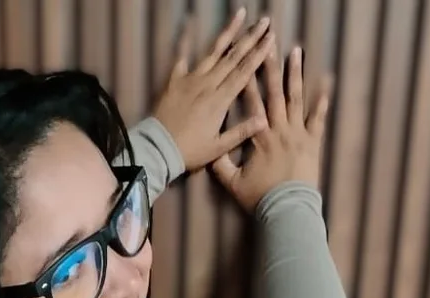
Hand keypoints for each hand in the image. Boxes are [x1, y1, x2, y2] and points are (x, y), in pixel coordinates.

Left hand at [151, 9, 272, 173]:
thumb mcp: (218, 147)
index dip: (259, 54)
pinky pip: (181, 56)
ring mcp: (191, 79)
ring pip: (213, 52)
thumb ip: (241, 132)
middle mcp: (208, 84)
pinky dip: (185, 39)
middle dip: (251, 37)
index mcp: (220, 100)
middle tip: (265, 21)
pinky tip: (189, 21)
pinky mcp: (175, 80)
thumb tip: (264, 120)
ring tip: (241, 14)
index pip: (244, 72)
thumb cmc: (190, 151)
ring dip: (228, 32)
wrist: (158, 149)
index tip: (271, 38)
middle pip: (233, 57)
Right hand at [213, 44, 331, 211]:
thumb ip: (221, 167)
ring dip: (295, 74)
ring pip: (296, 98)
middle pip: (274, 93)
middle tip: (269, 46)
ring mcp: (298, 134)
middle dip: (270, 68)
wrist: (288, 209)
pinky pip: (318, 119)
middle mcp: (279, 130)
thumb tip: (210, 152)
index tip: (244, 64)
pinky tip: (325, 85)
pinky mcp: (312, 143)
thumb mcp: (234, 184)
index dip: (247, 83)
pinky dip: (321, 103)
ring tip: (296, 52)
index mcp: (259, 137)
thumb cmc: (260, 198)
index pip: (251, 104)